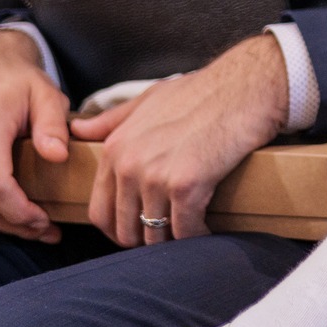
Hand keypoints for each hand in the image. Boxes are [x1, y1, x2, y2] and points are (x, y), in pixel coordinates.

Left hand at [69, 34, 287, 246]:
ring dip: (172, 241)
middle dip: (146, 238)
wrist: (246, 85)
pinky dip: (197, 237)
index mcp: (116, 148)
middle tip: (168, 236)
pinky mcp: (187, 186)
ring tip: (188, 236)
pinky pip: (185, 230)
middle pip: (125, 228)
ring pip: (154, 234)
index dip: (119, 229)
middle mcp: (129, 165)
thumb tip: (79, 130)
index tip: (139, 230)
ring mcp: (156, 177)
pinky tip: (208, 231)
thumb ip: (113, 120)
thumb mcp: (149, 99)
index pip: (100, 211)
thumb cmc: (203, 91)